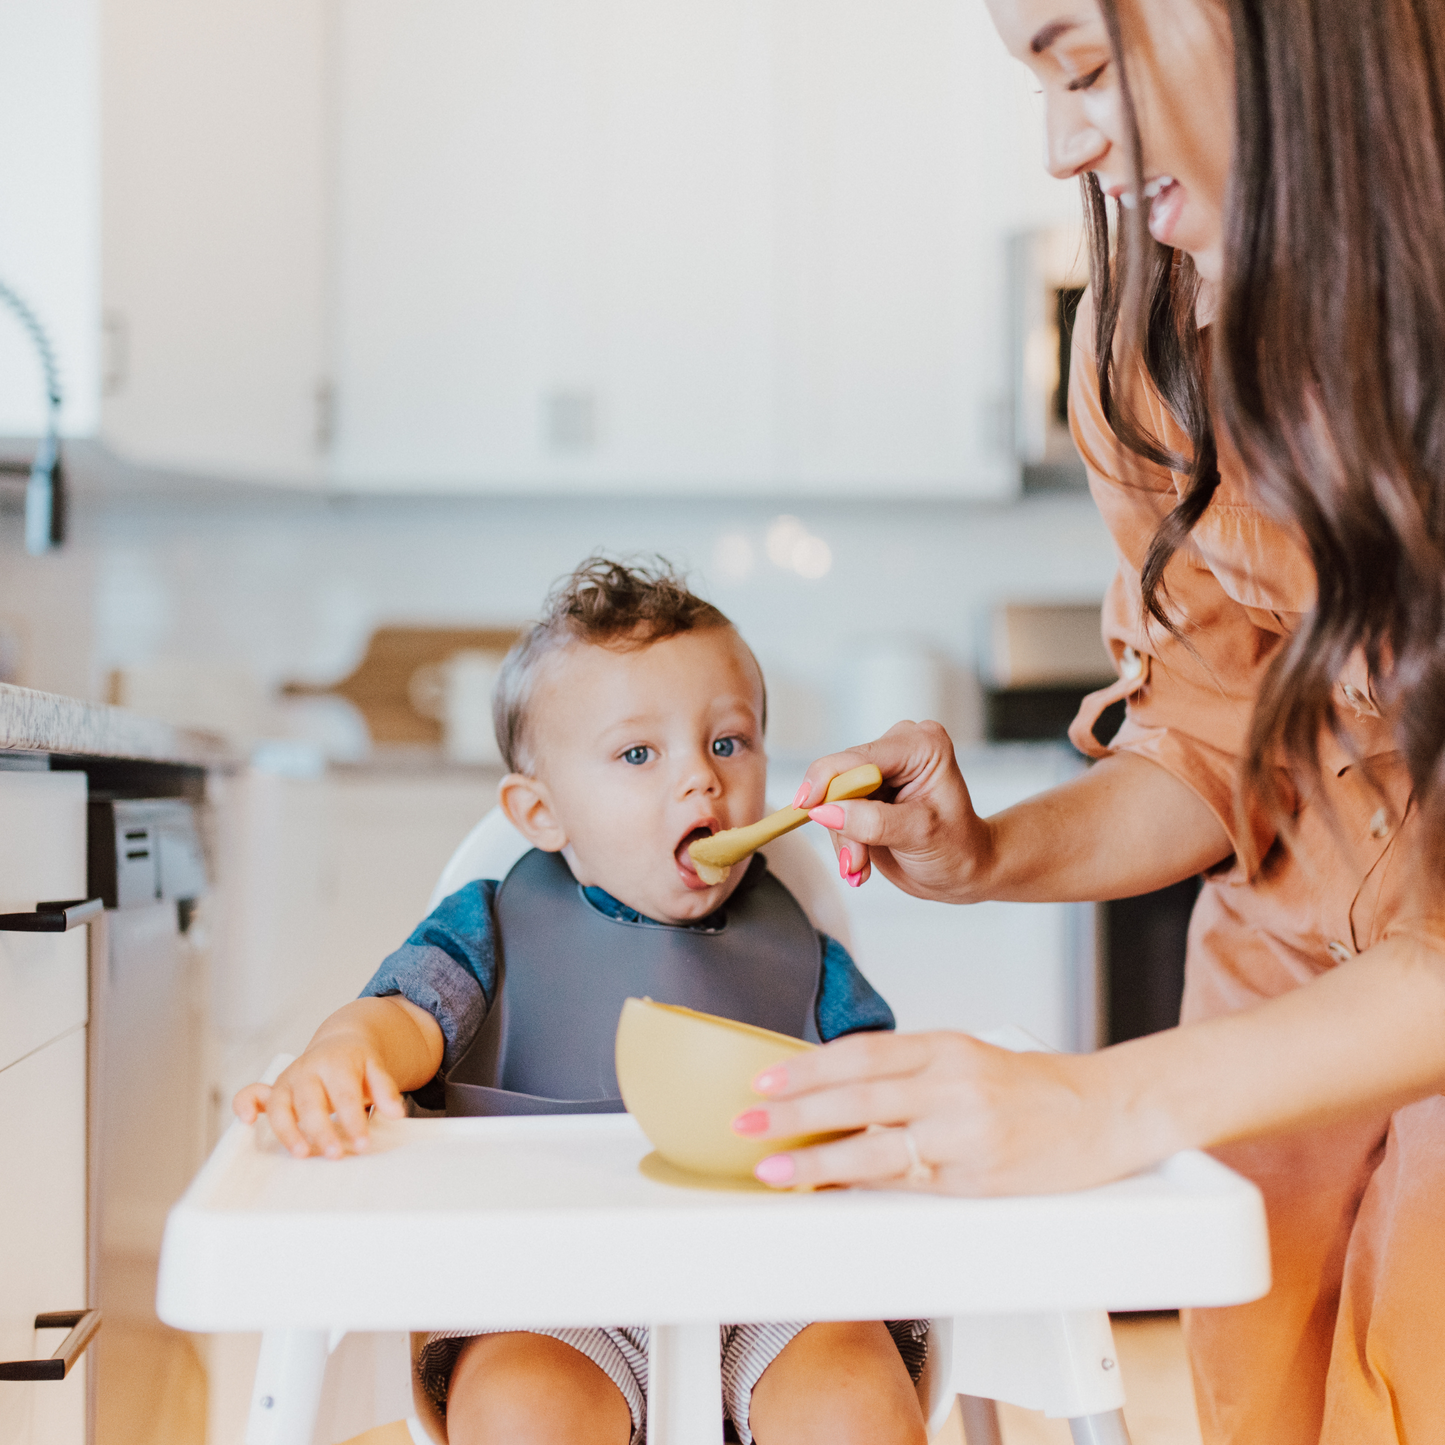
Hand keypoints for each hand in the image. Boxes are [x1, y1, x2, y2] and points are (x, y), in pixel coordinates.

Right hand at [233, 1034, 405, 1159]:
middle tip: (335, 1155)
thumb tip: (395, 1113)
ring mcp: (288, 1080)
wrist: (341, 1042)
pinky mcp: (274, 1090)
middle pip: (311, 1103)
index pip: (344, 1094)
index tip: (362, 1144)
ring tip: (302, 1154)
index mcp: (336, 1063)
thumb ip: (385, 1089)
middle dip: (321, 1131)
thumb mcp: (376, 1069)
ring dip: (288, 1131)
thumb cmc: (358, 1064)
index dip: (352, 1120)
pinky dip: (244, 1105)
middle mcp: (308, 1069)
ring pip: (280, 1105)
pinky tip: (247, 1122)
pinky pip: (251, 1094)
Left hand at [732, 1030, 1169, 1195]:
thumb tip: (839, 1090)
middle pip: (856, 1096)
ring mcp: (964, 1133)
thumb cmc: (1033, 1090)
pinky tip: (833, 1192)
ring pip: (874, 1146)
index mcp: (944, 1047)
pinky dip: (863, 1188)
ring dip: (815, 1158)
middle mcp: (950, 1083)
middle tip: (746, 1122)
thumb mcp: (968, 1059)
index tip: (764, 1080)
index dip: (807, 1068)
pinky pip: (908, 1184)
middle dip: (794, 1111)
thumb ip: (909, 1072)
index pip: (861, 1054)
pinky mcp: (977, 1179)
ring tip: (771, 1167)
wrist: (1106, 1113)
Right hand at [792, 722, 993, 901]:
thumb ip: (873, 821)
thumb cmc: (958, 849)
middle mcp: (898, 750)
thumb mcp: (919, 835)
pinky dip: (845, 841)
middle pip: (841, 778)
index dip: (827, 779)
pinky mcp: (867, 792)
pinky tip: (862, 863)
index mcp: (921, 746)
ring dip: (844, 839)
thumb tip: (826, 811)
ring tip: (860, 868)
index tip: (806, 806)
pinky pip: (836, 811)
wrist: (963, 871)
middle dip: (842, 823)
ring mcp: (881, 771)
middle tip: (855, 861)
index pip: (859, 756)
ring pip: (834, 799)